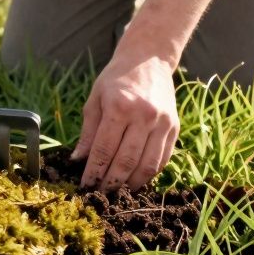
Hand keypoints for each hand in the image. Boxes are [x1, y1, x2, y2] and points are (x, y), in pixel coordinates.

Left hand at [72, 46, 179, 189]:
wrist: (149, 59)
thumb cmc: (116, 79)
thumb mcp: (95, 99)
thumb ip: (88, 131)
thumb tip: (78, 160)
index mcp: (120, 107)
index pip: (104, 149)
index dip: (94, 172)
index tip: (85, 186)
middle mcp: (144, 115)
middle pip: (127, 161)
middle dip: (111, 182)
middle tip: (100, 195)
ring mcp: (163, 122)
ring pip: (148, 165)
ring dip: (132, 183)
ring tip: (118, 192)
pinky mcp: (175, 127)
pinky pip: (163, 159)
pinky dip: (150, 174)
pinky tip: (137, 180)